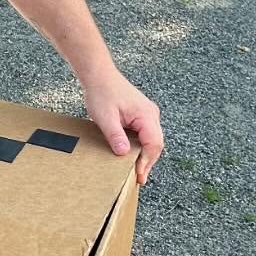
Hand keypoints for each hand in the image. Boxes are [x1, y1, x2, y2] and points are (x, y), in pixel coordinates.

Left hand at [80, 70, 163, 184]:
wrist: (99, 77)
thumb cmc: (102, 94)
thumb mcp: (105, 118)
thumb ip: (115, 136)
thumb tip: (124, 154)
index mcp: (147, 115)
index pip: (153, 144)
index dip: (147, 161)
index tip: (139, 175)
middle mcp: (151, 115)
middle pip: (155, 144)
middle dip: (147, 162)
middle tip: (138, 178)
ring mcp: (147, 115)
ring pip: (151, 140)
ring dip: (144, 155)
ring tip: (135, 171)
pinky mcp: (141, 115)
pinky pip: (144, 134)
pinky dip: (140, 146)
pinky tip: (131, 156)